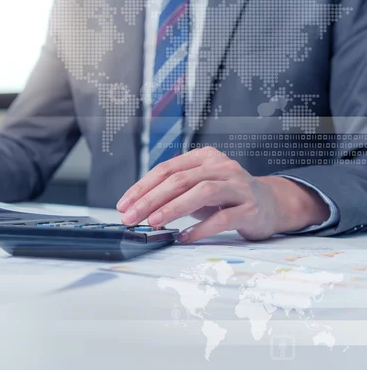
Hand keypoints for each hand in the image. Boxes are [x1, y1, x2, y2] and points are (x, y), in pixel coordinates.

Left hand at [117, 147, 329, 242]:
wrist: (270, 204)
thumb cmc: (225, 197)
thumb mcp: (197, 188)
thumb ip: (172, 192)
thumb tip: (136, 208)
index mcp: (203, 158)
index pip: (166, 169)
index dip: (142, 187)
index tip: (124, 205)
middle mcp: (221, 166)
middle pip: (180, 179)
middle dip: (151, 199)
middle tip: (132, 217)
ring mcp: (238, 186)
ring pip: (201, 192)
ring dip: (174, 208)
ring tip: (155, 222)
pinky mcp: (251, 208)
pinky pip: (223, 218)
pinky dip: (201, 228)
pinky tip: (185, 237)